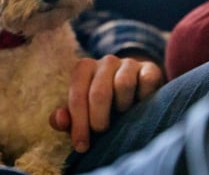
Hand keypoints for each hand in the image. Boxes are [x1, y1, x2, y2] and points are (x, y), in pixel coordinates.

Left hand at [49, 55, 163, 152]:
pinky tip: (140, 105)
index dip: (78, 123)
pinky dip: (143, 97)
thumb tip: (59, 121)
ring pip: (124, 84)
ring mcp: (129, 63)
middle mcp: (106, 61)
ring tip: (122, 115)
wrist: (135, 89)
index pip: (77, 95)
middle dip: (98, 119)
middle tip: (102, 132)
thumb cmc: (102, 105)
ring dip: (123, 107)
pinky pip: (147, 80)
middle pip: (99, 92)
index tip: (82, 146)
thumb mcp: (83, 112)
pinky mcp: (149, 68)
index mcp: (84, 68)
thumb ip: (67, 119)